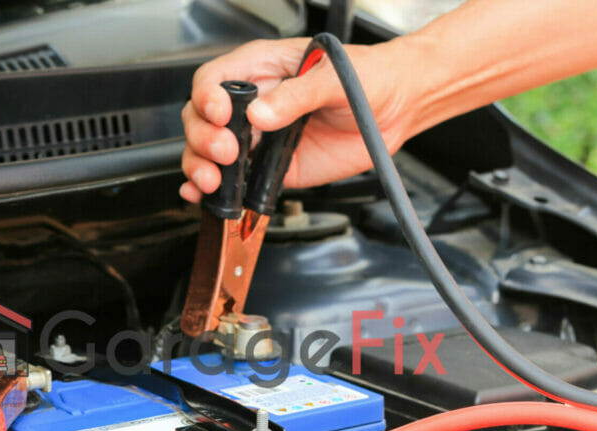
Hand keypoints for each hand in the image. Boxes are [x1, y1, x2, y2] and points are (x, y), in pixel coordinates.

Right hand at [179, 37, 416, 202]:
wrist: (395, 108)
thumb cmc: (367, 78)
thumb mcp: (335, 77)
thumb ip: (297, 95)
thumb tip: (261, 114)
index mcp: (262, 69)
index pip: (215, 80)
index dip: (208, 98)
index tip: (221, 115)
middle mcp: (253, 104)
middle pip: (201, 118)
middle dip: (203, 138)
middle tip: (226, 152)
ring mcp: (258, 138)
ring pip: (208, 152)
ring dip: (201, 167)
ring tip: (213, 180)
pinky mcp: (270, 168)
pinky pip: (234, 181)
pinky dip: (214, 191)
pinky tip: (203, 195)